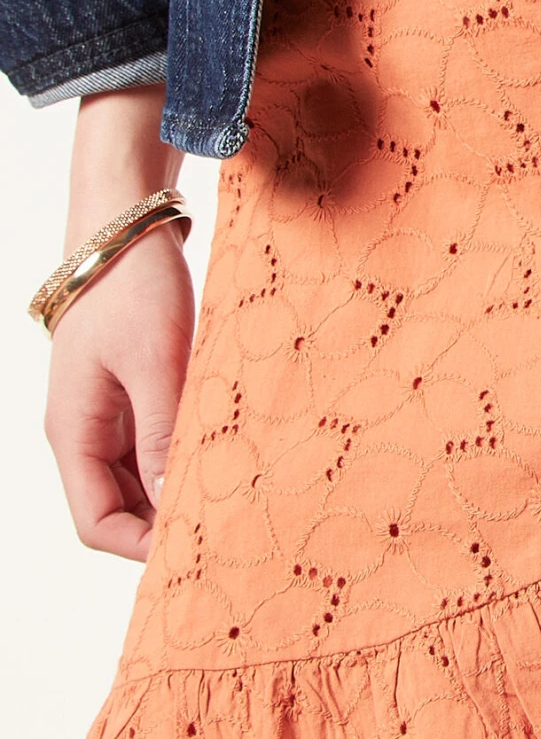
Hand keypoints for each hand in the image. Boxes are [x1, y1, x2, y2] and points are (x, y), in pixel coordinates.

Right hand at [44, 86, 192, 561]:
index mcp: (74, 433)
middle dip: (166, 524)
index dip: (142, 549)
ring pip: (141, 472)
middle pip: (119, 505)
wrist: (126, 219)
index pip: (97, 524)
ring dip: (179, 486)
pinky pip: (156, 434)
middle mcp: (86, 428)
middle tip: (230, 529)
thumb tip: (174, 502)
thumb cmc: (133, 287)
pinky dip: (185, 448)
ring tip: (235, 494)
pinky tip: (228, 447)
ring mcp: (109, 405)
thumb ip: (162, 434)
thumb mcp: (156, 363)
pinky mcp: (135, 381)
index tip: (199, 551)